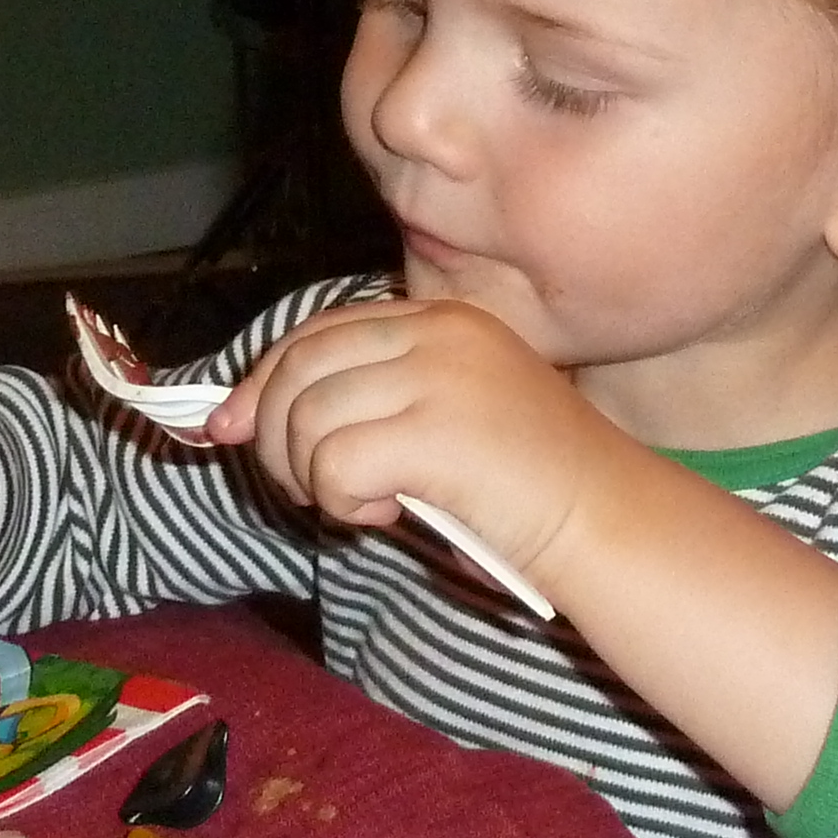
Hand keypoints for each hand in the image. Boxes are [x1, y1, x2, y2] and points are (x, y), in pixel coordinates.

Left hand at [205, 296, 618, 580]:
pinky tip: (388, 513)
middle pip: (299, 367)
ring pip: (305, 417)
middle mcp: (438, 332)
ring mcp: (439, 376)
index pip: (318, 331)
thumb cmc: (527, 486)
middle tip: (304, 488)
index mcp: (442, 319)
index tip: (228, 427)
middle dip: (273, 434)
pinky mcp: (436, 431)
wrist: (609, 518)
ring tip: (362, 503)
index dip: (262, 379)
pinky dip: (342, 503)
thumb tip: (237, 417)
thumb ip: (366, 402)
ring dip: (312, 476)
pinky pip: (333, 464)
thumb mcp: (445, 416)